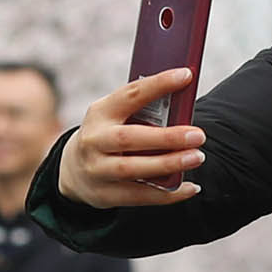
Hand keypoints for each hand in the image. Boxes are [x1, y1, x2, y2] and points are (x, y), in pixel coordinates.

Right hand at [54, 71, 203, 206]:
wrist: (73, 170)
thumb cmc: (108, 135)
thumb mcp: (114, 117)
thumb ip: (142, 113)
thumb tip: (184, 105)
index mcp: (100, 113)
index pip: (130, 95)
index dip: (158, 84)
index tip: (186, 76)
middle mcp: (94, 140)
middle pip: (130, 138)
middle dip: (167, 137)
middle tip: (198, 135)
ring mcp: (97, 170)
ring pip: (133, 169)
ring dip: (168, 164)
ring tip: (197, 157)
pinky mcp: (105, 194)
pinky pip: (140, 196)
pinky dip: (168, 194)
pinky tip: (190, 187)